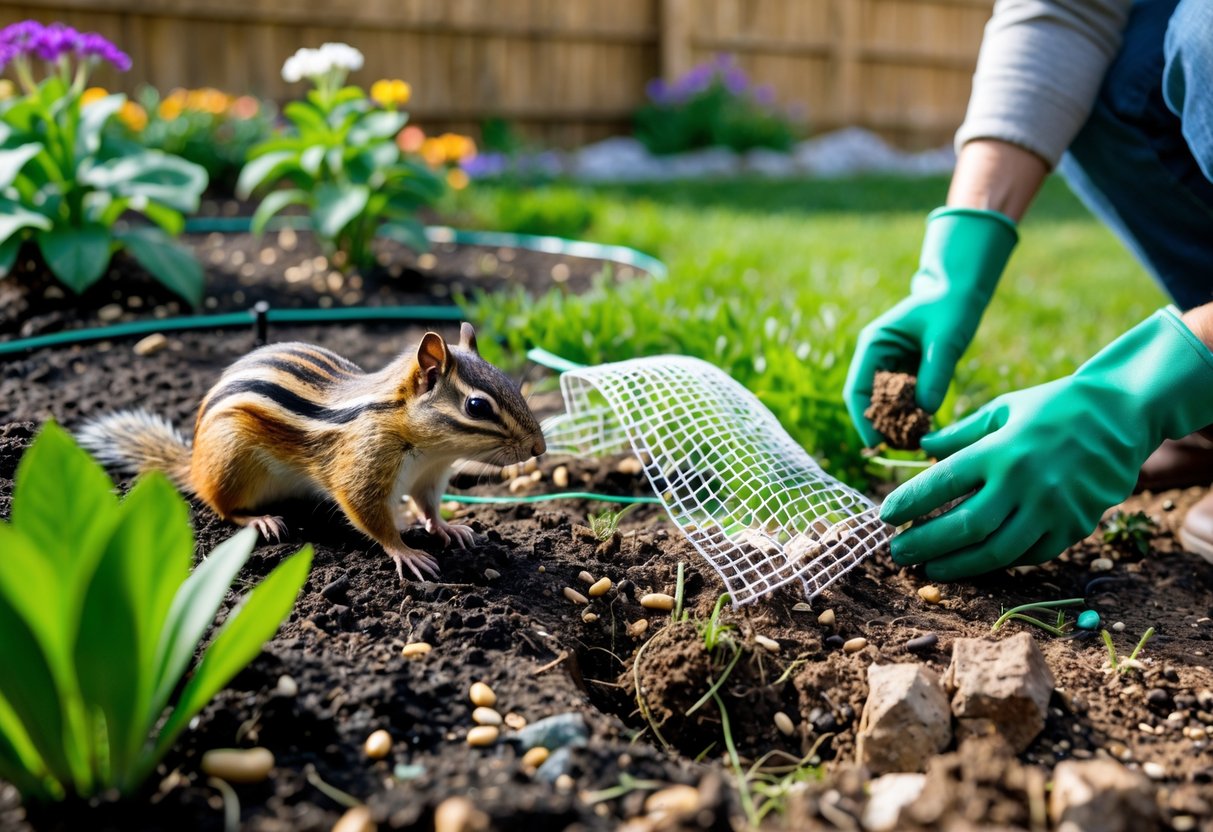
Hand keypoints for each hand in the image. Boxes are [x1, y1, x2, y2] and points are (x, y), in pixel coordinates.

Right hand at [844, 208, 1017, 446]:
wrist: (960, 291)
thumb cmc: (951, 307)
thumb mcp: (945, 338)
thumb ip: (935, 373)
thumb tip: (927, 411)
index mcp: (873, 344)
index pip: (857, 390)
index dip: (864, 420)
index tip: (877, 444)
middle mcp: (876, 357)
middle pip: (869, 402)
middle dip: (881, 426)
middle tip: (900, 450)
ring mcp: (891, 366)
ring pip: (886, 404)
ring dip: (897, 424)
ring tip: (914, 444)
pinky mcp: (907, 373)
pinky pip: (904, 401)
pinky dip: (912, 415)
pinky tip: (926, 429)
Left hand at [881, 308, 1212, 578]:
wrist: (1124, 415)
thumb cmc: (1056, 406)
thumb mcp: (1005, 406)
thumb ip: (961, 432)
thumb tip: (922, 448)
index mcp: (1002, 449)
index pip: (943, 483)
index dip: (910, 503)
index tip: (885, 515)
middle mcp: (1026, 483)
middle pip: (964, 527)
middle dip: (924, 544)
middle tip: (897, 552)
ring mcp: (1053, 509)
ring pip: (996, 552)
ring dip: (956, 565)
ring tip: (928, 567)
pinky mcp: (1074, 527)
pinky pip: (1029, 555)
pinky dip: (997, 562)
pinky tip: (972, 562)